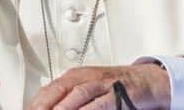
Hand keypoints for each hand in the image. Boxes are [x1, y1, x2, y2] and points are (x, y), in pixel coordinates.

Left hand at [27, 64, 169, 109]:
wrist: (147, 80)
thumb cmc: (115, 87)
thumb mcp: (89, 88)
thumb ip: (69, 98)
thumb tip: (48, 107)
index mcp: (76, 76)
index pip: (49, 89)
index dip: (36, 103)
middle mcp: (86, 77)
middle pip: (58, 90)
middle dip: (43, 105)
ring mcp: (102, 84)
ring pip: (77, 94)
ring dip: (62, 108)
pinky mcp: (117, 93)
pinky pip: (100, 103)